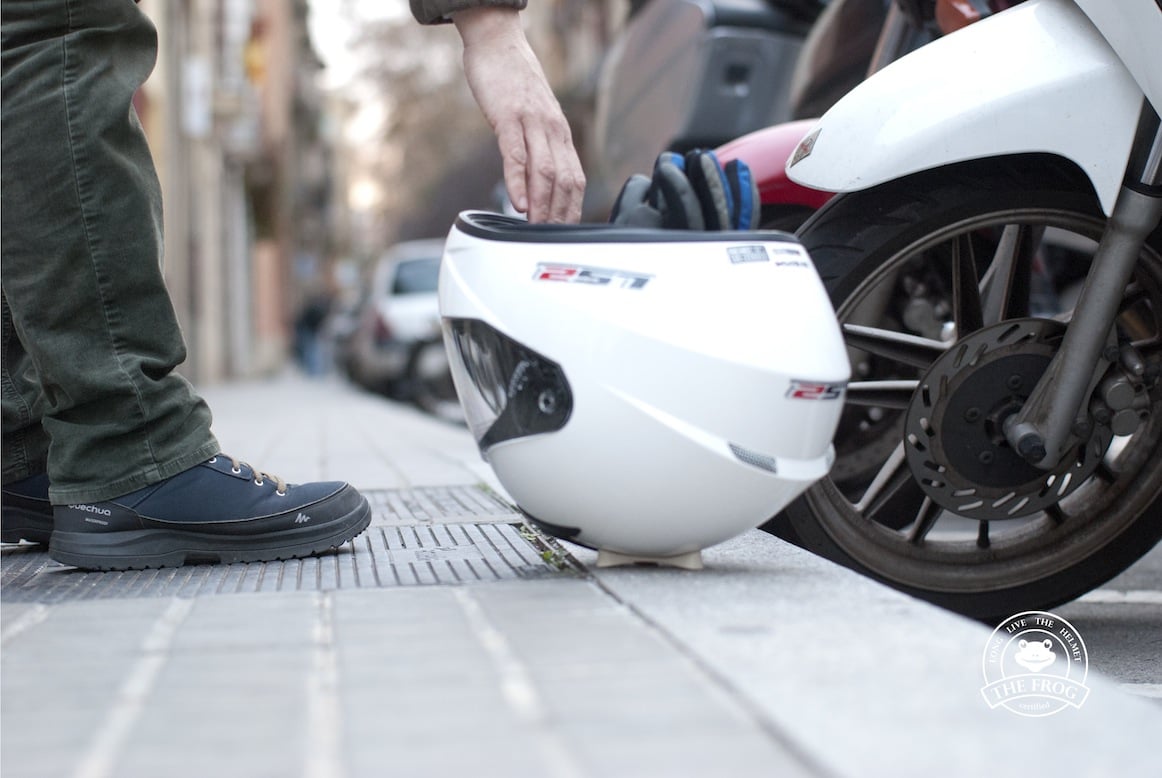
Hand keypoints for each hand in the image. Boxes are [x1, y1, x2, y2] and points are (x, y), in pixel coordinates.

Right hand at [453, 8, 584, 222]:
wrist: (498, 43)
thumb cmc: (512, 83)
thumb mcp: (532, 118)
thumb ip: (537, 147)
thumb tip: (533, 181)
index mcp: (559, 133)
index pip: (575, 179)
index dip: (572, 209)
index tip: (565, 233)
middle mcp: (552, 129)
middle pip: (564, 180)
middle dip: (560, 214)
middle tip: (551, 239)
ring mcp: (531, 122)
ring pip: (544, 171)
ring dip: (542, 205)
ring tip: (535, 229)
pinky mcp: (508, 116)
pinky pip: (516, 154)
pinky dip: (518, 182)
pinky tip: (517, 202)